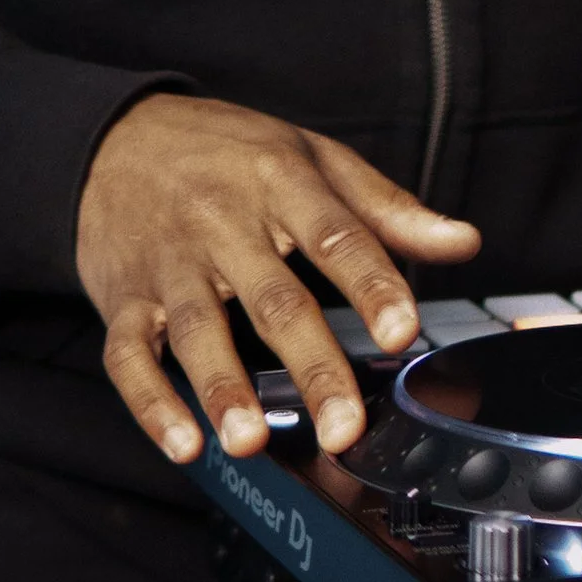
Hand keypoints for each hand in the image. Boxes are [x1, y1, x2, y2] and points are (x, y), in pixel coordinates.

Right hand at [76, 93, 480, 468]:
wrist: (116, 137)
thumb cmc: (229, 153)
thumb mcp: (313, 158)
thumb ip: (387, 209)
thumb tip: (465, 242)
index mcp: (281, 182)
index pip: (337, 236)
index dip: (374, 285)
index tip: (405, 332)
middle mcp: (223, 222)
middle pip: (273, 296)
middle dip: (311, 365)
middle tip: (344, 427)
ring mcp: (169, 261)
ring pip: (196, 327)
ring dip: (222, 387)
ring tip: (251, 440)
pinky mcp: (122, 296)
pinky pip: (128, 353)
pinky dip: (151, 402)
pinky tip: (182, 444)